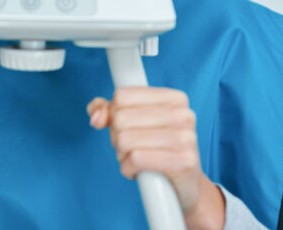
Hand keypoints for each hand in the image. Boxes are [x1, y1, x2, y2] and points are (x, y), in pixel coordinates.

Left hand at [87, 87, 224, 229]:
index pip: (122, 96)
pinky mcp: (182, 162)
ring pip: (125, 139)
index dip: (114, 115)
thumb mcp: (134, 125)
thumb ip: (109, 112)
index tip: (127, 128)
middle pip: (121, 118)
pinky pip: (135, 159)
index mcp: (174, 99)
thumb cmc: (158, 151)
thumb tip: (96, 117)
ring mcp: (185, 138)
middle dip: (117, 138)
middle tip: (132, 148)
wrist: (186, 187)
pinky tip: (138, 171)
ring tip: (136, 160)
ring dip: (122, 155)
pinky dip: (128, 169)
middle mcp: (183, 115)